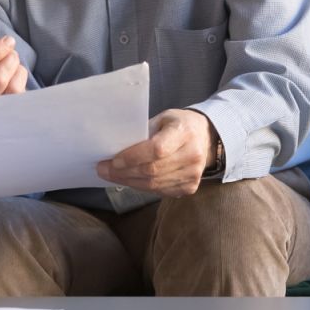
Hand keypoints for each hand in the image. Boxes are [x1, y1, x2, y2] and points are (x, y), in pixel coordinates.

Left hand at [97, 109, 217, 197]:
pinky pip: (160, 190)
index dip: (133, 157)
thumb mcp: (162, 119)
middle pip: (153, 170)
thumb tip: (116, 149)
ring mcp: (193, 174)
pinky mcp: (190, 187)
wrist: (206, 137)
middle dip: (123, 172)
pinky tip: (129, 180)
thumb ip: (143, 133)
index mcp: (184, 132)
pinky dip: (141, 186)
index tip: (113, 160)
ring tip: (111, 176)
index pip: (156, 149)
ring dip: (129, 182)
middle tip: (103, 169)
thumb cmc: (178, 125)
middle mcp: (192, 155)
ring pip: (154, 184)